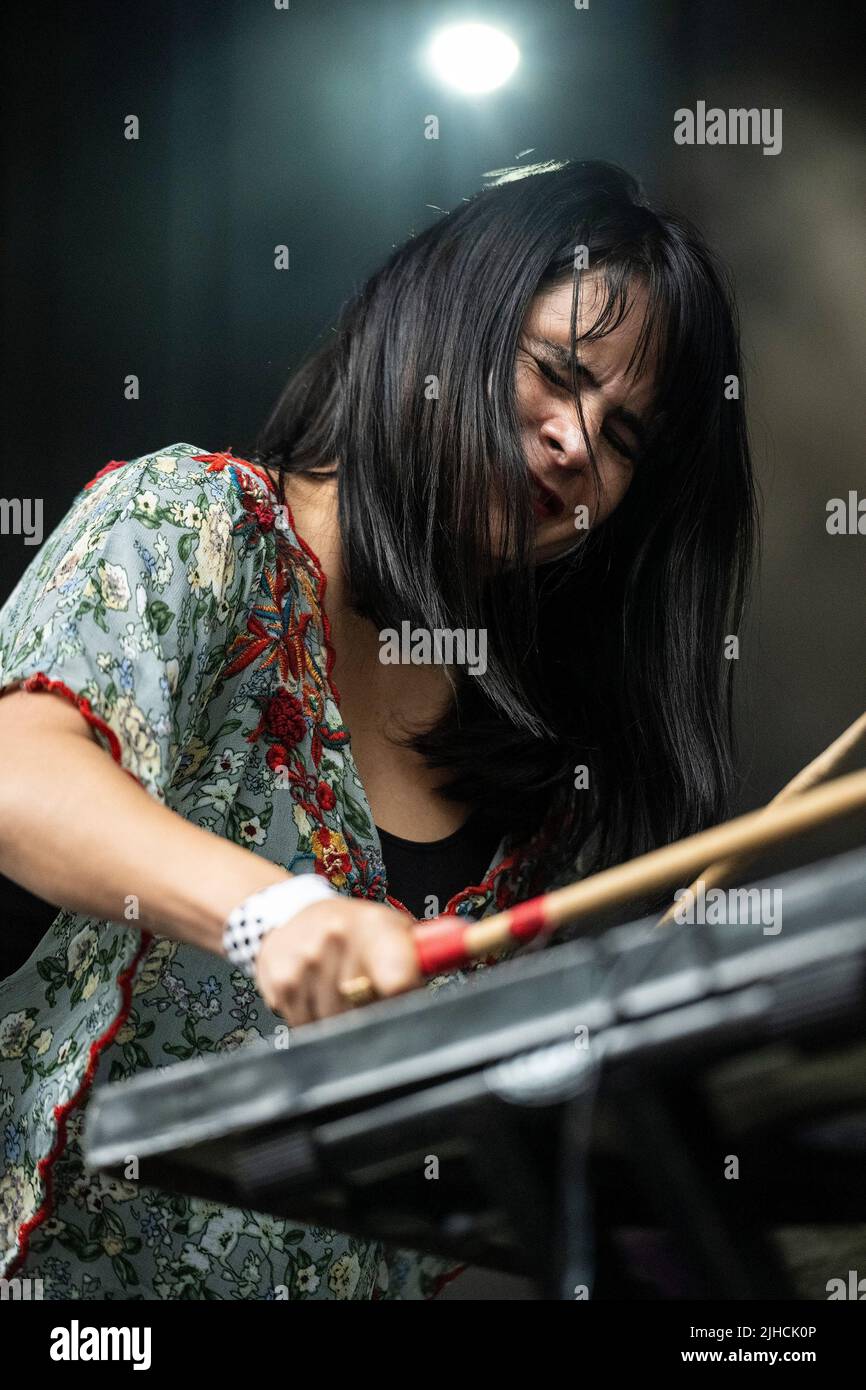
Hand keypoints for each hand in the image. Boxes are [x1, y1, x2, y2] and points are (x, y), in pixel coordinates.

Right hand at [254, 895, 421, 1025]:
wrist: (292, 916)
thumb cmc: (356, 930)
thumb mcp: (392, 929)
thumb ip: (422, 953)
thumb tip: (469, 953)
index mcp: (377, 926)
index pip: (399, 979)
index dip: (405, 1002)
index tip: (403, 1004)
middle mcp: (339, 938)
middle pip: (365, 1012)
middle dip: (370, 1013)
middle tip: (367, 995)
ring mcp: (307, 961)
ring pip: (334, 1023)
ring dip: (340, 1020)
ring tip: (338, 992)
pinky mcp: (282, 982)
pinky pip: (306, 1025)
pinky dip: (314, 1019)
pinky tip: (315, 995)